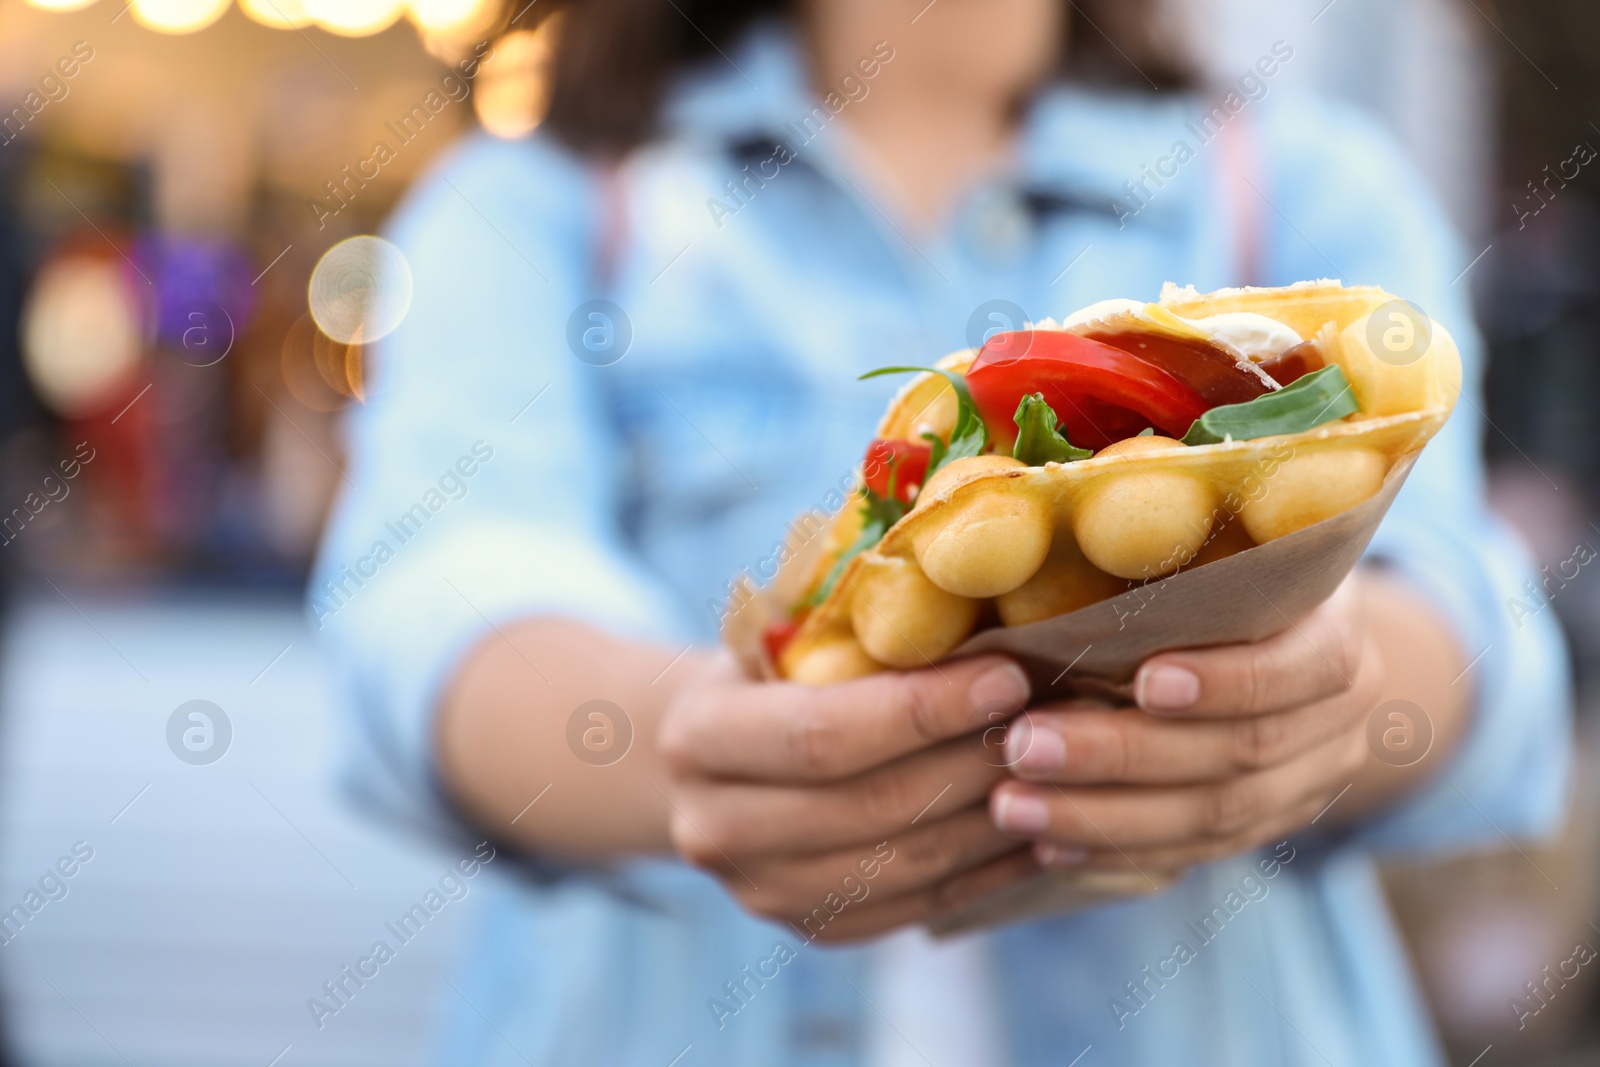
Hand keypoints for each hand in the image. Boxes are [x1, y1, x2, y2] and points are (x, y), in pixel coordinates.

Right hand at [658, 652, 1038, 941]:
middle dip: (973, 762)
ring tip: (1062, 774)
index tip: (1007, 677)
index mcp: (698, 738)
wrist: (711, 761)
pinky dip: (991, 870)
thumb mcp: (781, 634)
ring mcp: (762, 892)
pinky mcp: (813, 929)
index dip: (922, 711)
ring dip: (997, 819)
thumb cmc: (768, 674)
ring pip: (907, 864)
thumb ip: (853, 629)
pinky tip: (1043, 830)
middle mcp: (715, 828)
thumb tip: (979, 609)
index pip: (823, 734)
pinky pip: (921, 906)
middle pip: (872, 806)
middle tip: (1051, 723)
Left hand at [989, 576, 1381, 874]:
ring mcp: (1307, 787)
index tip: (1142, 680)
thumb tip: (1048, 548)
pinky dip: (1117, 853)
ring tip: (1013, 805)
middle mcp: (1340, 721)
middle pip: (1239, 753)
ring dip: (1103, 818)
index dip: (1227, 680)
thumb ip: (1167, 560)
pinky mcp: (1264, 830)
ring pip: (1213, 819)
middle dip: (1122, 755)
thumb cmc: (1222, 568)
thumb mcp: (1217, 546)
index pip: (1304, 667)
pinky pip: (1193, 856)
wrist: (1284, 641)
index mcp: (1337, 633)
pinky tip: (1048, 847)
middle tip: (1023, 746)